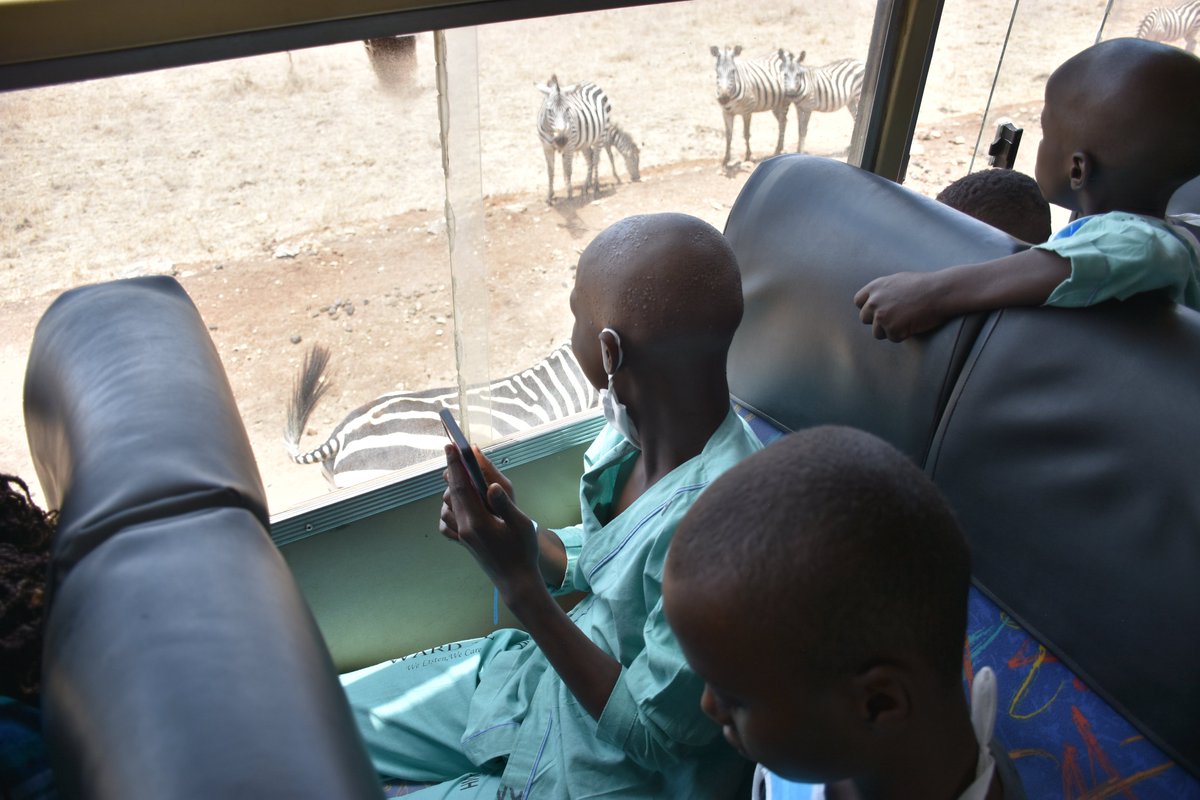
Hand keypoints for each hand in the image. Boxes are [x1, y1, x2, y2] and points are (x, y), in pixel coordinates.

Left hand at [439, 444, 540, 602]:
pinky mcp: (463, 542)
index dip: (455, 465)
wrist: (516, 581)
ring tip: (463, 478)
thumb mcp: (520, 525)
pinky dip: (449, 511)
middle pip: (452, 493)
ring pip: (448, 506)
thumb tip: (490, 486)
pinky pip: (447, 523)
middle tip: (457, 454)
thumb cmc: (523, 552)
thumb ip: (505, 504)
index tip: (451, 446)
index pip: (461, 487)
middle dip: (453, 471)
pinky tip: (460, 507)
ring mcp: (462, 536)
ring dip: (453, 490)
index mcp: (477, 522)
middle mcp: (464, 528)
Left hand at [853, 271, 948, 341]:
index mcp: (875, 287)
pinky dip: (903, 335)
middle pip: (864, 318)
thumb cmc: (925, 286)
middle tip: (896, 318)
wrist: (941, 292)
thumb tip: (875, 301)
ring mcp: (881, 316)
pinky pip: (893, 338)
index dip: (868, 308)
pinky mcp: (891, 328)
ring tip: (907, 320)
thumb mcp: (898, 281)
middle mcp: (874, 301)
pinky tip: (914, 324)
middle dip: (877, 321)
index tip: (878, 311)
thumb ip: (883, 291)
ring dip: (890, 330)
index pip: (859, 301)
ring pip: (877, 332)